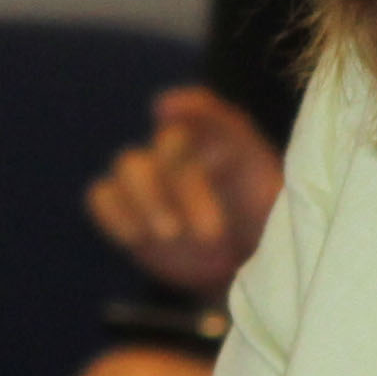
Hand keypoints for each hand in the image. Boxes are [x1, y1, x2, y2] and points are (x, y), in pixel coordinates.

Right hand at [86, 90, 283, 299]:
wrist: (247, 266)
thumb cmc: (264, 218)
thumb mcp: (274, 183)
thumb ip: (243, 150)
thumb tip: (185, 114)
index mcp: (216, 137)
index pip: (198, 113)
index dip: (188, 108)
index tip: (170, 112)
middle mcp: (178, 153)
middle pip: (165, 149)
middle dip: (184, 188)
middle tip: (211, 234)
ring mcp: (149, 182)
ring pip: (128, 167)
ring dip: (146, 199)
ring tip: (170, 234)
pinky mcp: (127, 212)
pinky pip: (102, 197)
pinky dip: (114, 213)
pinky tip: (137, 237)